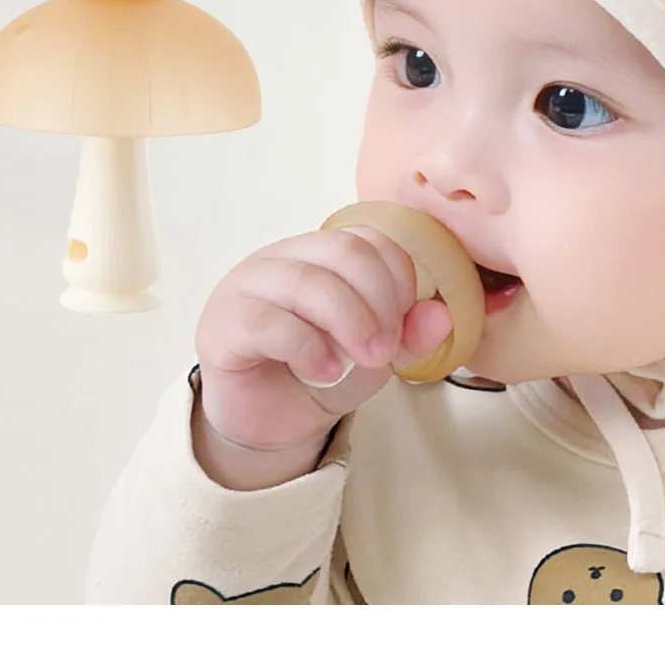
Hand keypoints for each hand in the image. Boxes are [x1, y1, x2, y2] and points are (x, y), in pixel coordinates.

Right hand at [193, 226, 450, 484]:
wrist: (268, 424)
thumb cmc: (318, 375)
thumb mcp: (374, 358)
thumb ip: (407, 335)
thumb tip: (442, 315)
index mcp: (318, 255)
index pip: (366, 239)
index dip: (397, 278)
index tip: (404, 323)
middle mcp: (281, 258)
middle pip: (342, 251)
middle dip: (378, 301)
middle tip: (387, 349)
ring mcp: (246, 286)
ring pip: (306, 282)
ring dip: (349, 324)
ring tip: (365, 362)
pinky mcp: (222, 325)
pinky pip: (268, 322)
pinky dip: (308, 348)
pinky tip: (324, 372)